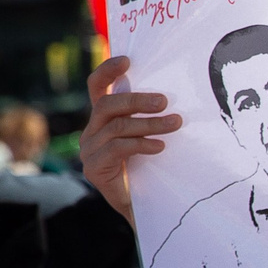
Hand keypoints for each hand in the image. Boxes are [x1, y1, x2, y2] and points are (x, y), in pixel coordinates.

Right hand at [79, 56, 179, 228]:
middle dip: (137, 99)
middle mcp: (92, 131)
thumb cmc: (152, 169)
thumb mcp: (151, 136)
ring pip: (117, 126)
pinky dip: (141, 144)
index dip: (107, 71)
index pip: (97, 87)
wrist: (146, 208)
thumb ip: (152, 117)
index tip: (127, 60)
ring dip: (149, 123)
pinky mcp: (94, 168)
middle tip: (166, 101)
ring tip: (175, 124)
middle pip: (108, 104)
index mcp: (103, 119)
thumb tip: (178, 95)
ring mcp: (90, 150)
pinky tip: (160, 147)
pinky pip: (117, 148)